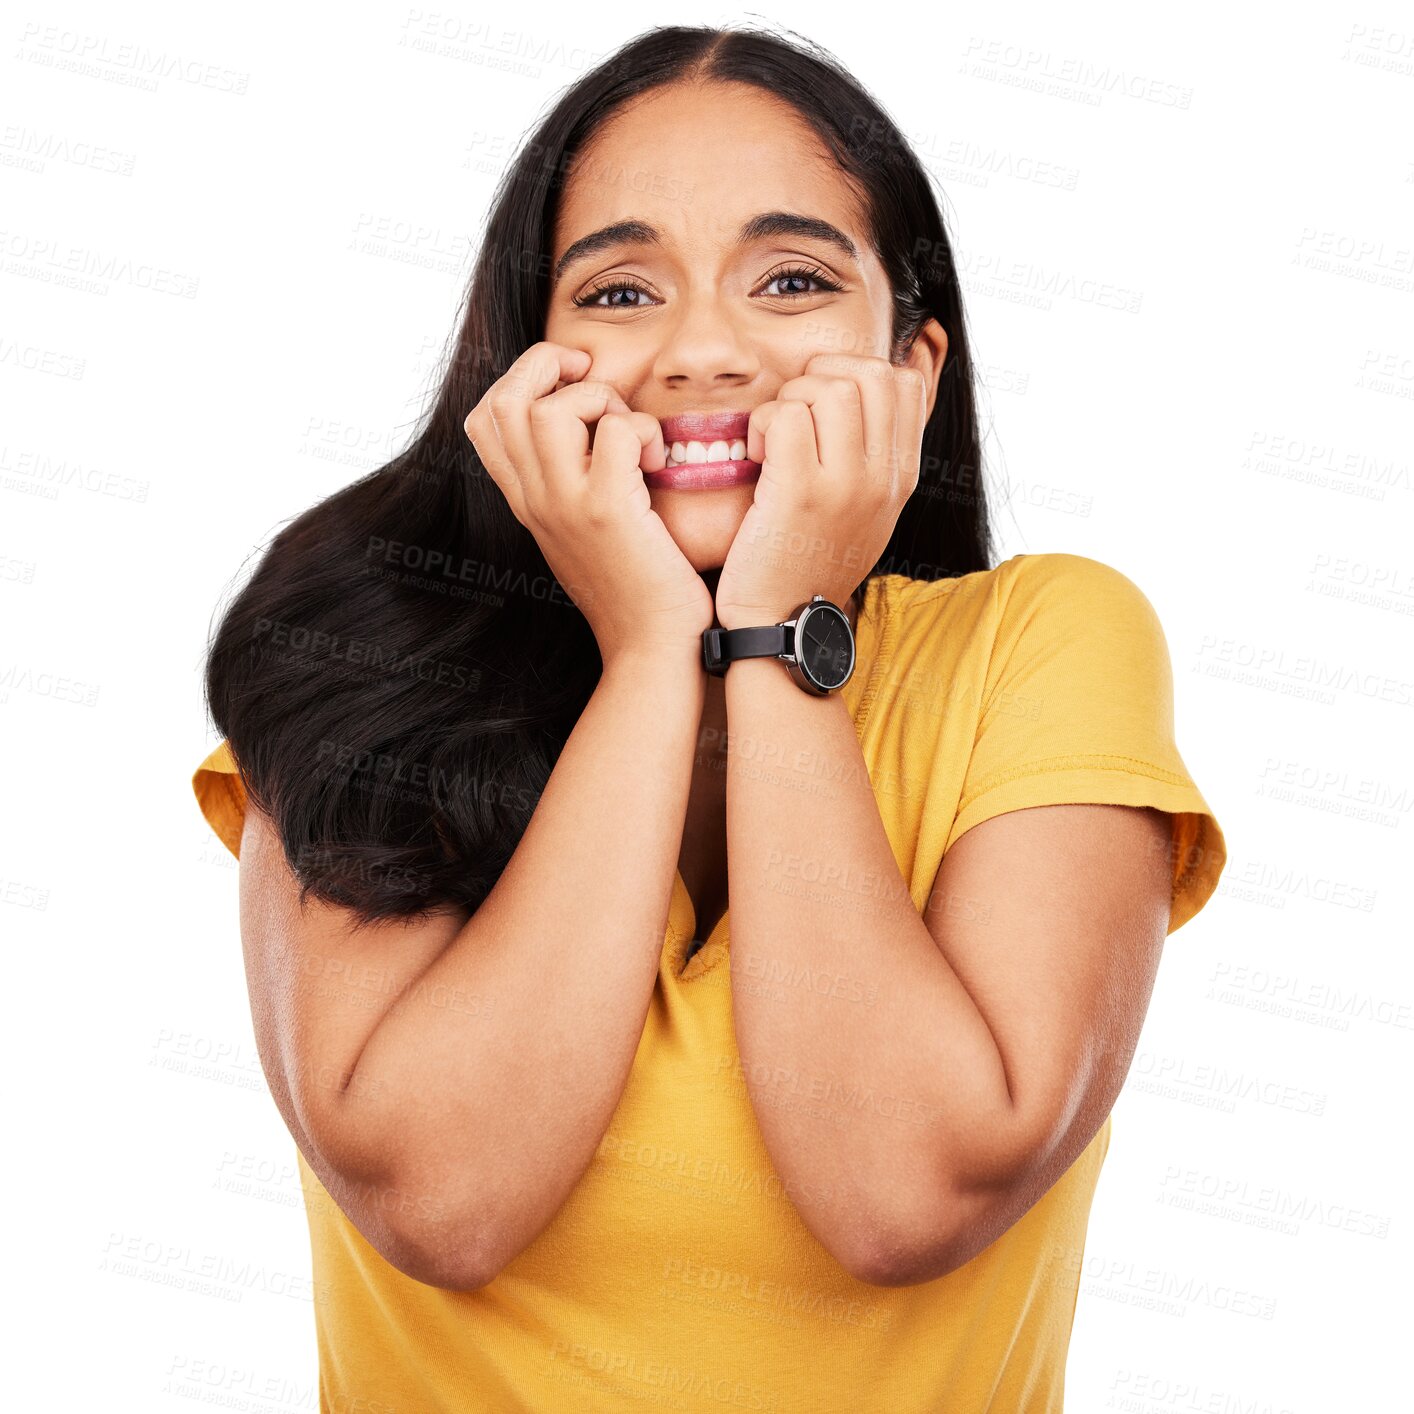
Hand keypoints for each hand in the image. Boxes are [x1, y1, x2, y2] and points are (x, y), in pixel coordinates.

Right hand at [465, 341, 714, 664]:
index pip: (484, 419)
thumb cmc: (637, 589)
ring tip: (631, 435)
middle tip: (597, 383)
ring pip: (550, 408)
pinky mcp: (609, 512)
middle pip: (506, 400)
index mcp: (528, 503)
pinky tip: (658, 463)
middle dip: (552, 367)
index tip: (571, 386)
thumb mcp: (586, 532)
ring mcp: (566, 506)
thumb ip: (574, 484)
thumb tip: (592, 431)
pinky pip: (616, 430)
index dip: (522, 380)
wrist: (653, 648)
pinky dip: (644, 430)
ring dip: (601, 399)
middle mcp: (536, 502)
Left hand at [712, 353, 927, 630]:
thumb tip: (869, 390)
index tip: (824, 408)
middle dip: (819, 378)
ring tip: (774, 441)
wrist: (784, 625)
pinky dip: (763, 423)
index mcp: (902, 477)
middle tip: (793, 418)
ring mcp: (846, 485)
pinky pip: (786, 414)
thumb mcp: (864, 510)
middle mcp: (883, 478)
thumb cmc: (810, 562)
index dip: (857, 373)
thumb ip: (873, 455)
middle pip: (867, 373)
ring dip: (788, 400)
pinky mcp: (800, 493)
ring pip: (827, 387)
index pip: (905, 381)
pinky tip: (757, 456)